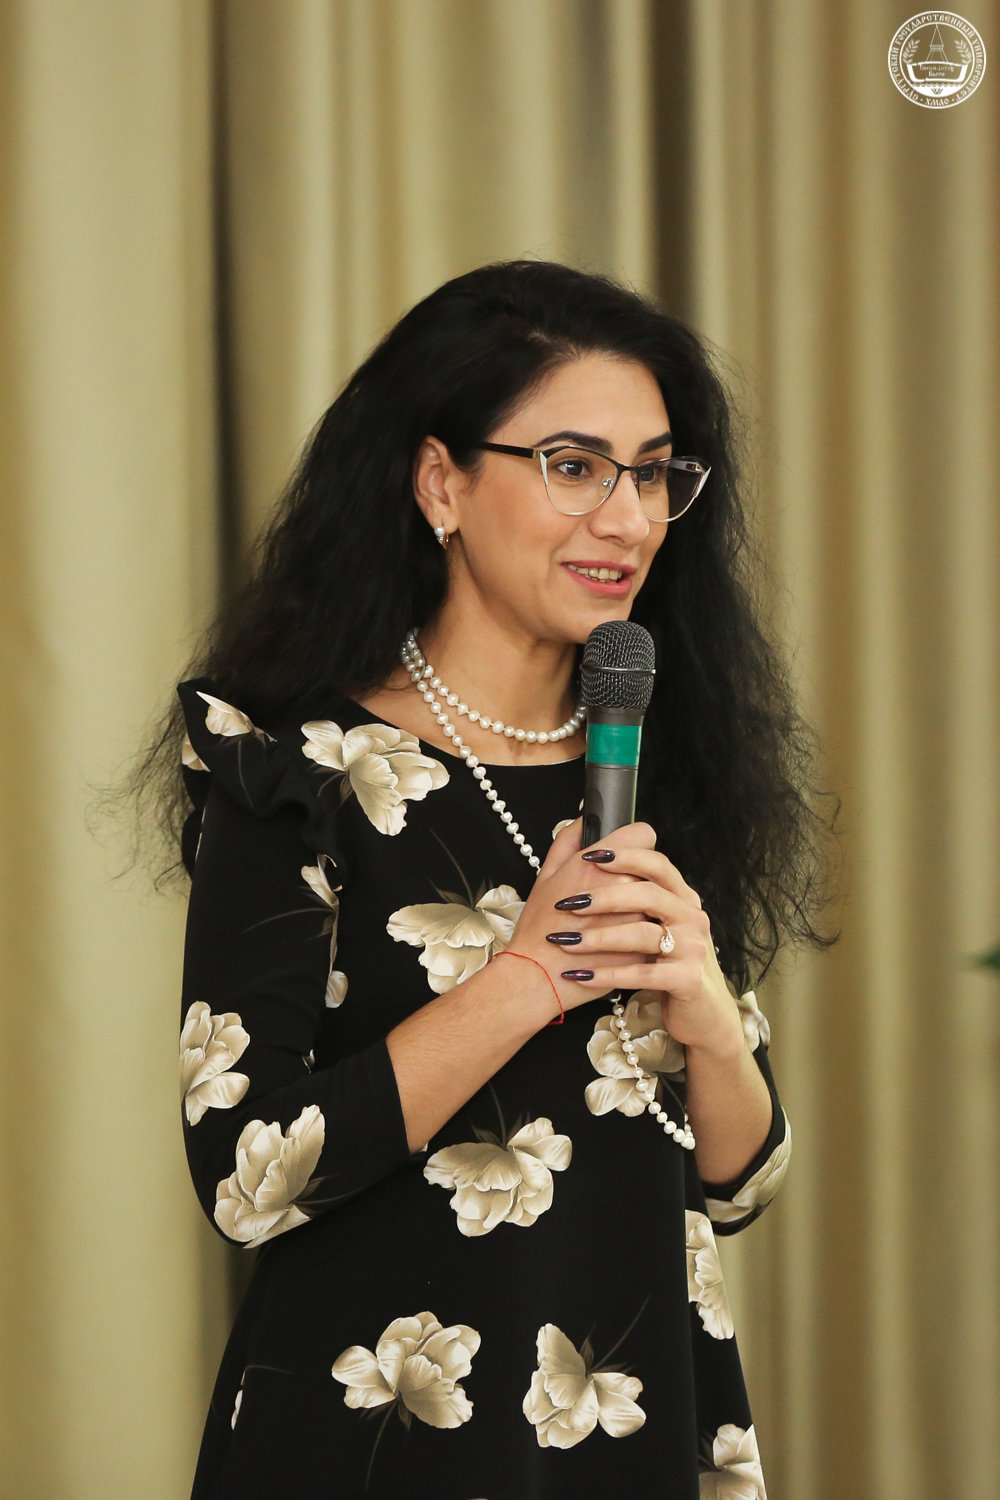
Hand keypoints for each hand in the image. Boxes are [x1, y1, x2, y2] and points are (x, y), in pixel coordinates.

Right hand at [508, 818, 652, 1017]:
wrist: (538, 976)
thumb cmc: (539, 926)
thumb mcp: (546, 875)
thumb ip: (568, 840)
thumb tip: (585, 820)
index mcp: (599, 865)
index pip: (644, 835)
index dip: (635, 844)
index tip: (627, 858)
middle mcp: (626, 888)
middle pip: (654, 867)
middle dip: (639, 877)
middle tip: (617, 893)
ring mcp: (639, 920)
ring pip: (660, 901)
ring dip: (646, 906)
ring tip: (619, 921)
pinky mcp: (646, 949)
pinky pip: (657, 933)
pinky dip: (646, 935)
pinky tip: (622, 944)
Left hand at [523, 820, 744, 1056]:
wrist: (701, 1014)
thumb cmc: (667, 963)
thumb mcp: (655, 925)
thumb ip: (633, 893)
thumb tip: (593, 852)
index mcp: (682, 898)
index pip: (658, 865)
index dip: (626, 856)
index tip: (589, 856)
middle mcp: (692, 917)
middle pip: (649, 894)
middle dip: (605, 896)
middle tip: (568, 903)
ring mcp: (693, 948)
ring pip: (644, 934)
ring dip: (600, 937)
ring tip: (566, 941)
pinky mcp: (688, 980)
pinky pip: (643, 974)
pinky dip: (608, 974)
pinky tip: (580, 975)